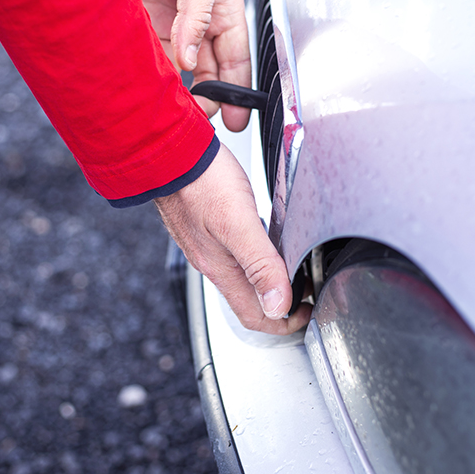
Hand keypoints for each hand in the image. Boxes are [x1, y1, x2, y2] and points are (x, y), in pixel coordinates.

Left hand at [118, 0, 251, 132]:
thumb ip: (198, 15)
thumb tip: (189, 58)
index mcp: (225, 12)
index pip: (236, 61)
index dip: (238, 93)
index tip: (237, 121)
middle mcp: (199, 25)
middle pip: (209, 75)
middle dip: (208, 102)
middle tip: (200, 122)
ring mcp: (170, 29)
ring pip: (179, 76)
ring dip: (179, 97)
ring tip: (176, 116)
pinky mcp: (143, 29)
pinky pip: (151, 63)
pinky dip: (152, 81)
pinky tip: (151, 95)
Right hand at [154, 144, 311, 334]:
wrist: (166, 151)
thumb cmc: (198, 181)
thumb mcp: (238, 223)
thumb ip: (260, 265)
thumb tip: (279, 306)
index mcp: (219, 268)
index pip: (254, 316)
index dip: (285, 321)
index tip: (308, 311)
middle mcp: (210, 261)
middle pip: (248, 300)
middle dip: (280, 304)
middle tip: (307, 291)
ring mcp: (205, 243)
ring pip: (241, 276)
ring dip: (268, 280)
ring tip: (294, 270)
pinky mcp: (204, 224)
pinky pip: (233, 253)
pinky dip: (255, 258)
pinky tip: (266, 240)